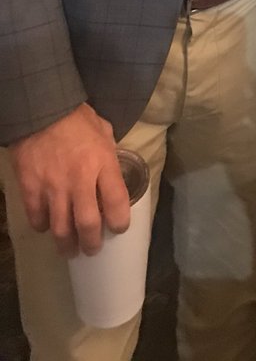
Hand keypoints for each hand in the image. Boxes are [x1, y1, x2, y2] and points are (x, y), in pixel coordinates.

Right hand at [8, 103, 130, 256]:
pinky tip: (48, 226)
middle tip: (93, 248)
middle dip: (92, 242)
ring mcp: (53, 188)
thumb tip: (113, 170)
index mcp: (102, 163)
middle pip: (88, 224)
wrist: (41, 110)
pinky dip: (43, 226)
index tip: (119, 228)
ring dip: (67, 244)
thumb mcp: (103, 131)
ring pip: (61, 229)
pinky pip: (37, 219)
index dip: (120, 222)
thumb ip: (109, 153)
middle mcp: (79, 180)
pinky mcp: (31, 190)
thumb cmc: (77, 118)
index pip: (117, 202)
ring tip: (71, 250)